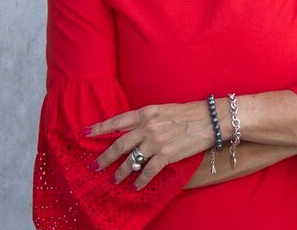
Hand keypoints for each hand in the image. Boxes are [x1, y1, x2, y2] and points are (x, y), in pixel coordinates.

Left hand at [86, 101, 212, 190]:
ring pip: (131, 161)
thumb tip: (133, 130)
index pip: (117, 121)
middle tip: (95, 167)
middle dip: (105, 158)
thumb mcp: (163, 109)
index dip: (100, 128)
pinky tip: (135, 187)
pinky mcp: (166, 155)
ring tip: (114, 180)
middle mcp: (147, 127)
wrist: (211, 120)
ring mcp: (156, 142)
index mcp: (146, 113)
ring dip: (120, 172)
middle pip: (119, 145)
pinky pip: (148, 171)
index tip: (85, 133)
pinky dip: (140, 181)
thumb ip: (147, 118)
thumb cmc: (190, 113)